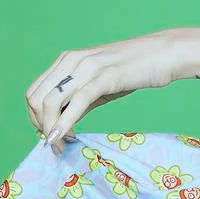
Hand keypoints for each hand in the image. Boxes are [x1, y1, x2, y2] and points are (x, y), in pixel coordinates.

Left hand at [25, 33, 179, 155]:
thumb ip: (79, 99)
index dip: (35, 118)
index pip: (34, 92)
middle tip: (56, 144)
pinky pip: (76, 103)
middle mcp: (71, 61)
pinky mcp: (104, 77)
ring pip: (50, 102)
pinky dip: (65, 123)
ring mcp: (86, 68)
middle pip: (36, 99)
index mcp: (66, 60)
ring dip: (50, 129)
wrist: (165, 54)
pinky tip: (64, 137)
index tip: (51, 134)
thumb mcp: (100, 82)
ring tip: (61, 144)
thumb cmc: (135, 69)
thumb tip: (61, 123)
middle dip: (40, 126)